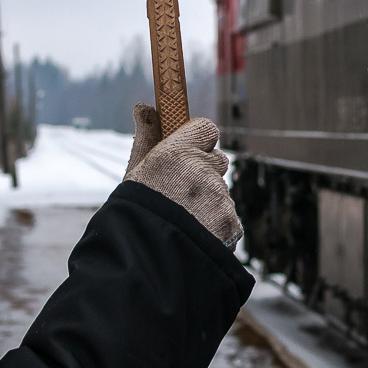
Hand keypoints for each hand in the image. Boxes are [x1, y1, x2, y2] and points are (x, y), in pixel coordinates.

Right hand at [124, 104, 241, 247]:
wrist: (145, 259)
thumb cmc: (136, 212)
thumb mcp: (135, 172)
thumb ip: (146, 137)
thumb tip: (144, 107)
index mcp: (178, 153)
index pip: (206, 128)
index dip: (198, 140)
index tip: (188, 151)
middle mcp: (203, 172)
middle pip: (218, 160)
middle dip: (205, 171)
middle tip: (182, 191)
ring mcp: (220, 199)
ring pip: (221, 192)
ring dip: (208, 201)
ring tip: (184, 221)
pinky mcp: (232, 224)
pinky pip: (228, 218)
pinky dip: (216, 226)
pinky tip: (194, 235)